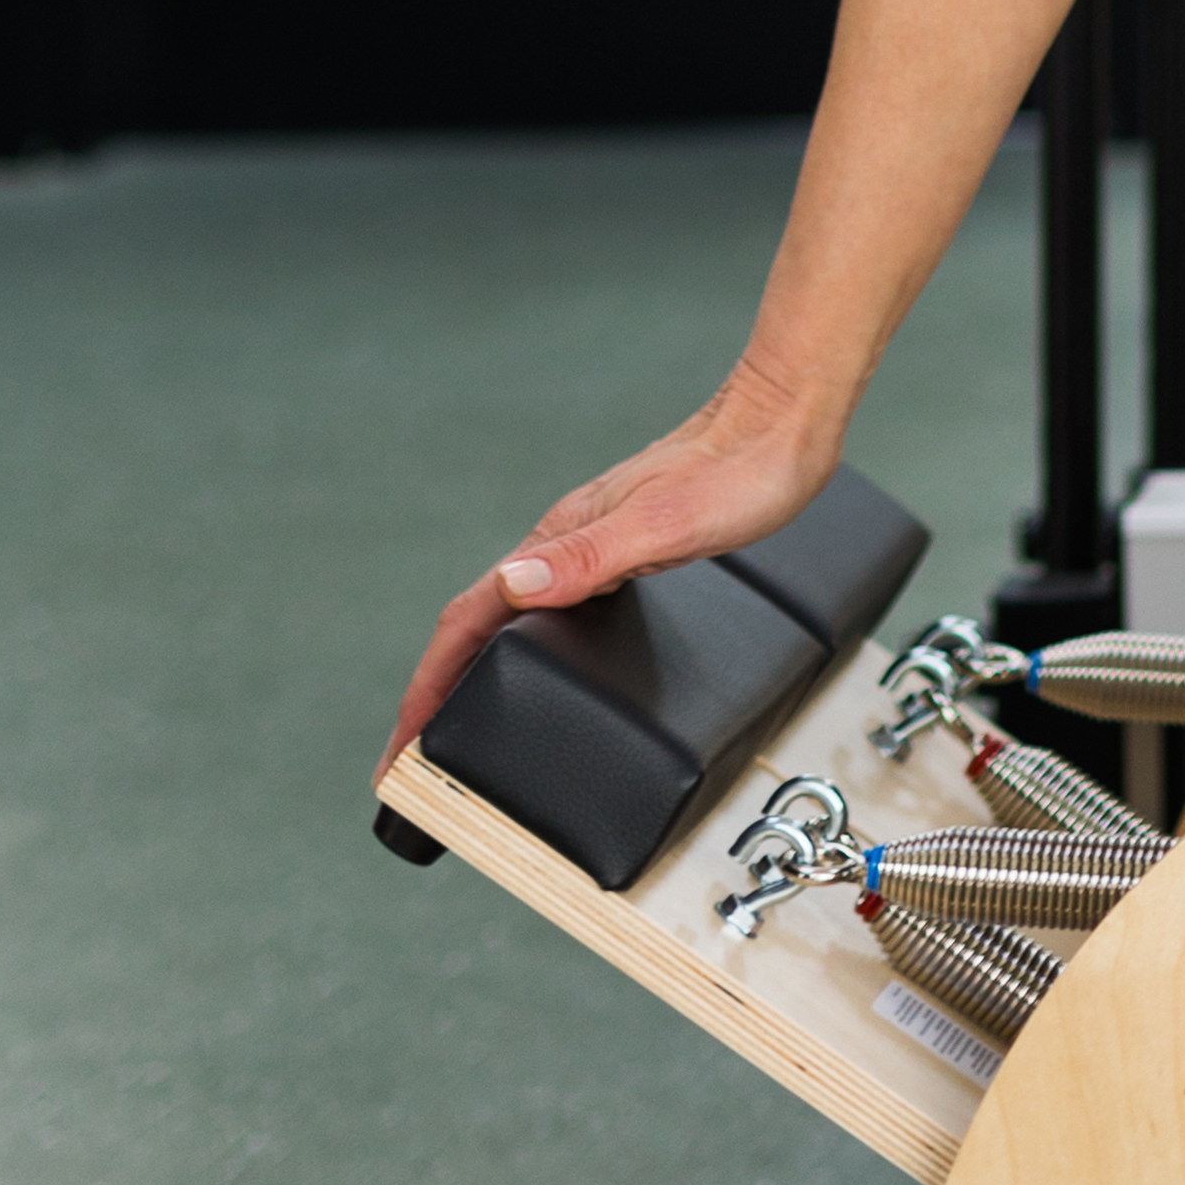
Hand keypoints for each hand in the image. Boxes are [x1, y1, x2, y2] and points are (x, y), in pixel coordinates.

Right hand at [377, 360, 844, 778]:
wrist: (783, 426)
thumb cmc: (737, 473)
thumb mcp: (664, 525)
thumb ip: (588, 556)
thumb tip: (511, 582)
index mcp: (561, 538)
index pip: (468, 619)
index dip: (428, 686)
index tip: (400, 747)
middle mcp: (565, 540)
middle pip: (476, 623)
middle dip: (435, 689)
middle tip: (412, 758)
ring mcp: (592, 544)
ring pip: (510, 617)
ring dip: (473, 670)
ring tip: (457, 724)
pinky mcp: (622, 550)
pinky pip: (551, 608)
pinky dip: (524, 648)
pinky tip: (539, 666)